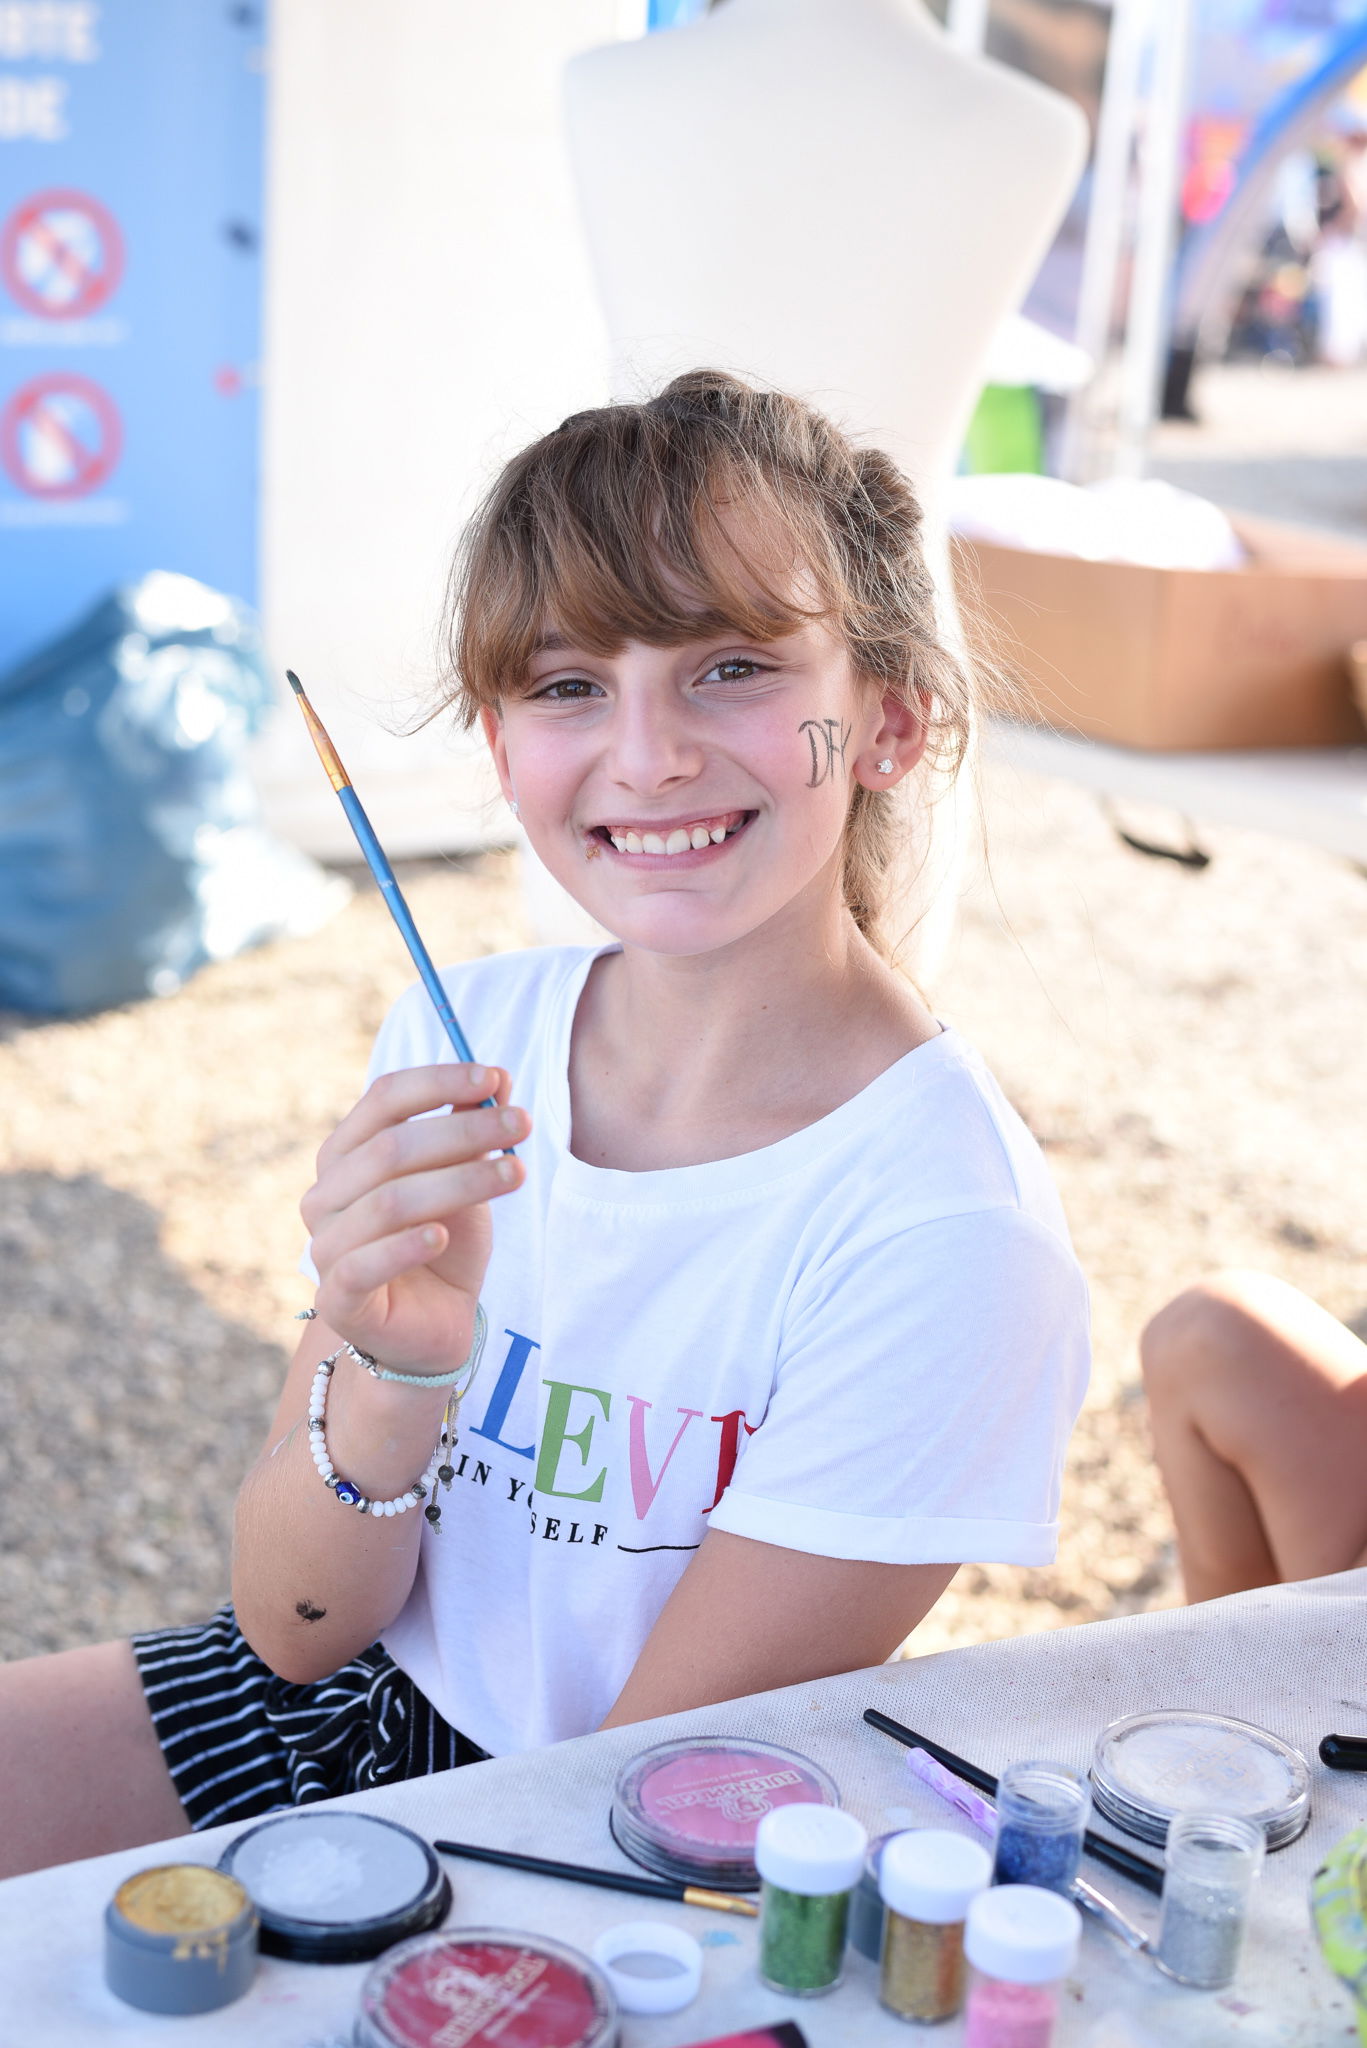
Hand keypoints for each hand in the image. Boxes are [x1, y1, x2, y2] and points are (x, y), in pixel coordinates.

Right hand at [301, 1063, 527, 1372]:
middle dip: (463, 1131)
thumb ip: (469, 1129)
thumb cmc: (442, 1241)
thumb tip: (499, 1077)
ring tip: (515, 1173)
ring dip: (460, 1182)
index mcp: (347, 1153)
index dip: (438, 1082)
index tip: (493, 1078)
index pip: (384, 1099)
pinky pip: (366, 1264)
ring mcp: (325, 1246)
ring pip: (390, 1202)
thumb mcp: (463, 1177)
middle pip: (391, 1148)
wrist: (434, 1324)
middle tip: (521, 1124)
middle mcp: (325, 1194)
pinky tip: (443, 1235)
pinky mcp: (338, 1298)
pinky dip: (406, 1245)